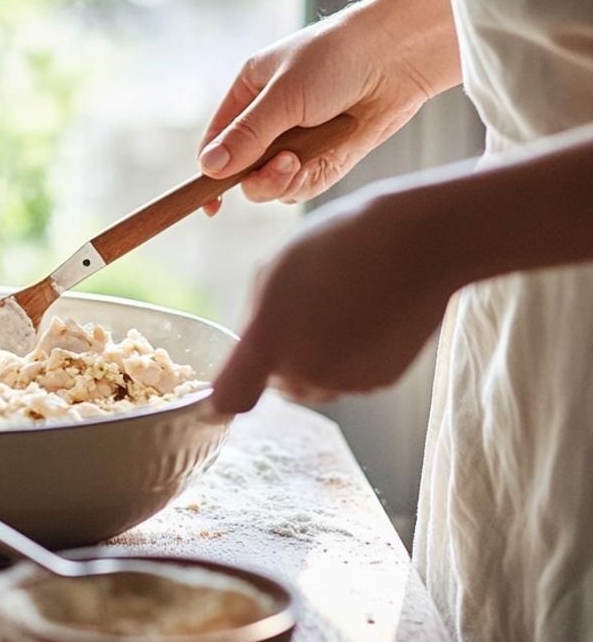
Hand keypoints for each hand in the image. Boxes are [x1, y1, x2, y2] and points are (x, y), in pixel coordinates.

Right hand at [198, 0, 459, 211]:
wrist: (398, 56)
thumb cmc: (336, 60)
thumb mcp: (283, 97)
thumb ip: (247, 136)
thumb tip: (209, 168)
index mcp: (250, 92)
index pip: (218, 140)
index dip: (211, 172)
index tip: (209, 205)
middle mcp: (271, 118)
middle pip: (244, 169)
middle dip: (258, 177)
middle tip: (281, 167)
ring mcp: (300, 139)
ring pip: (275, 182)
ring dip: (284, 181)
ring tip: (301, 161)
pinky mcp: (328, 155)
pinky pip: (306, 184)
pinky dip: (308, 181)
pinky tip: (321, 160)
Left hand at [212, 189, 454, 412]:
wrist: (420, 244)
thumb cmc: (339, 243)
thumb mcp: (274, 268)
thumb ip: (255, 318)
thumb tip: (253, 347)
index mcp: (269, 341)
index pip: (230, 399)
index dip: (221, 396)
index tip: (226, 383)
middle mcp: (304, 372)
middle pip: (276, 385)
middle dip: (280, 357)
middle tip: (304, 310)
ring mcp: (344, 382)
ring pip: (314, 382)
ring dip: (316, 357)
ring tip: (339, 306)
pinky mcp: (378, 383)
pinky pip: (349, 379)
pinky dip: (351, 357)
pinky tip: (366, 317)